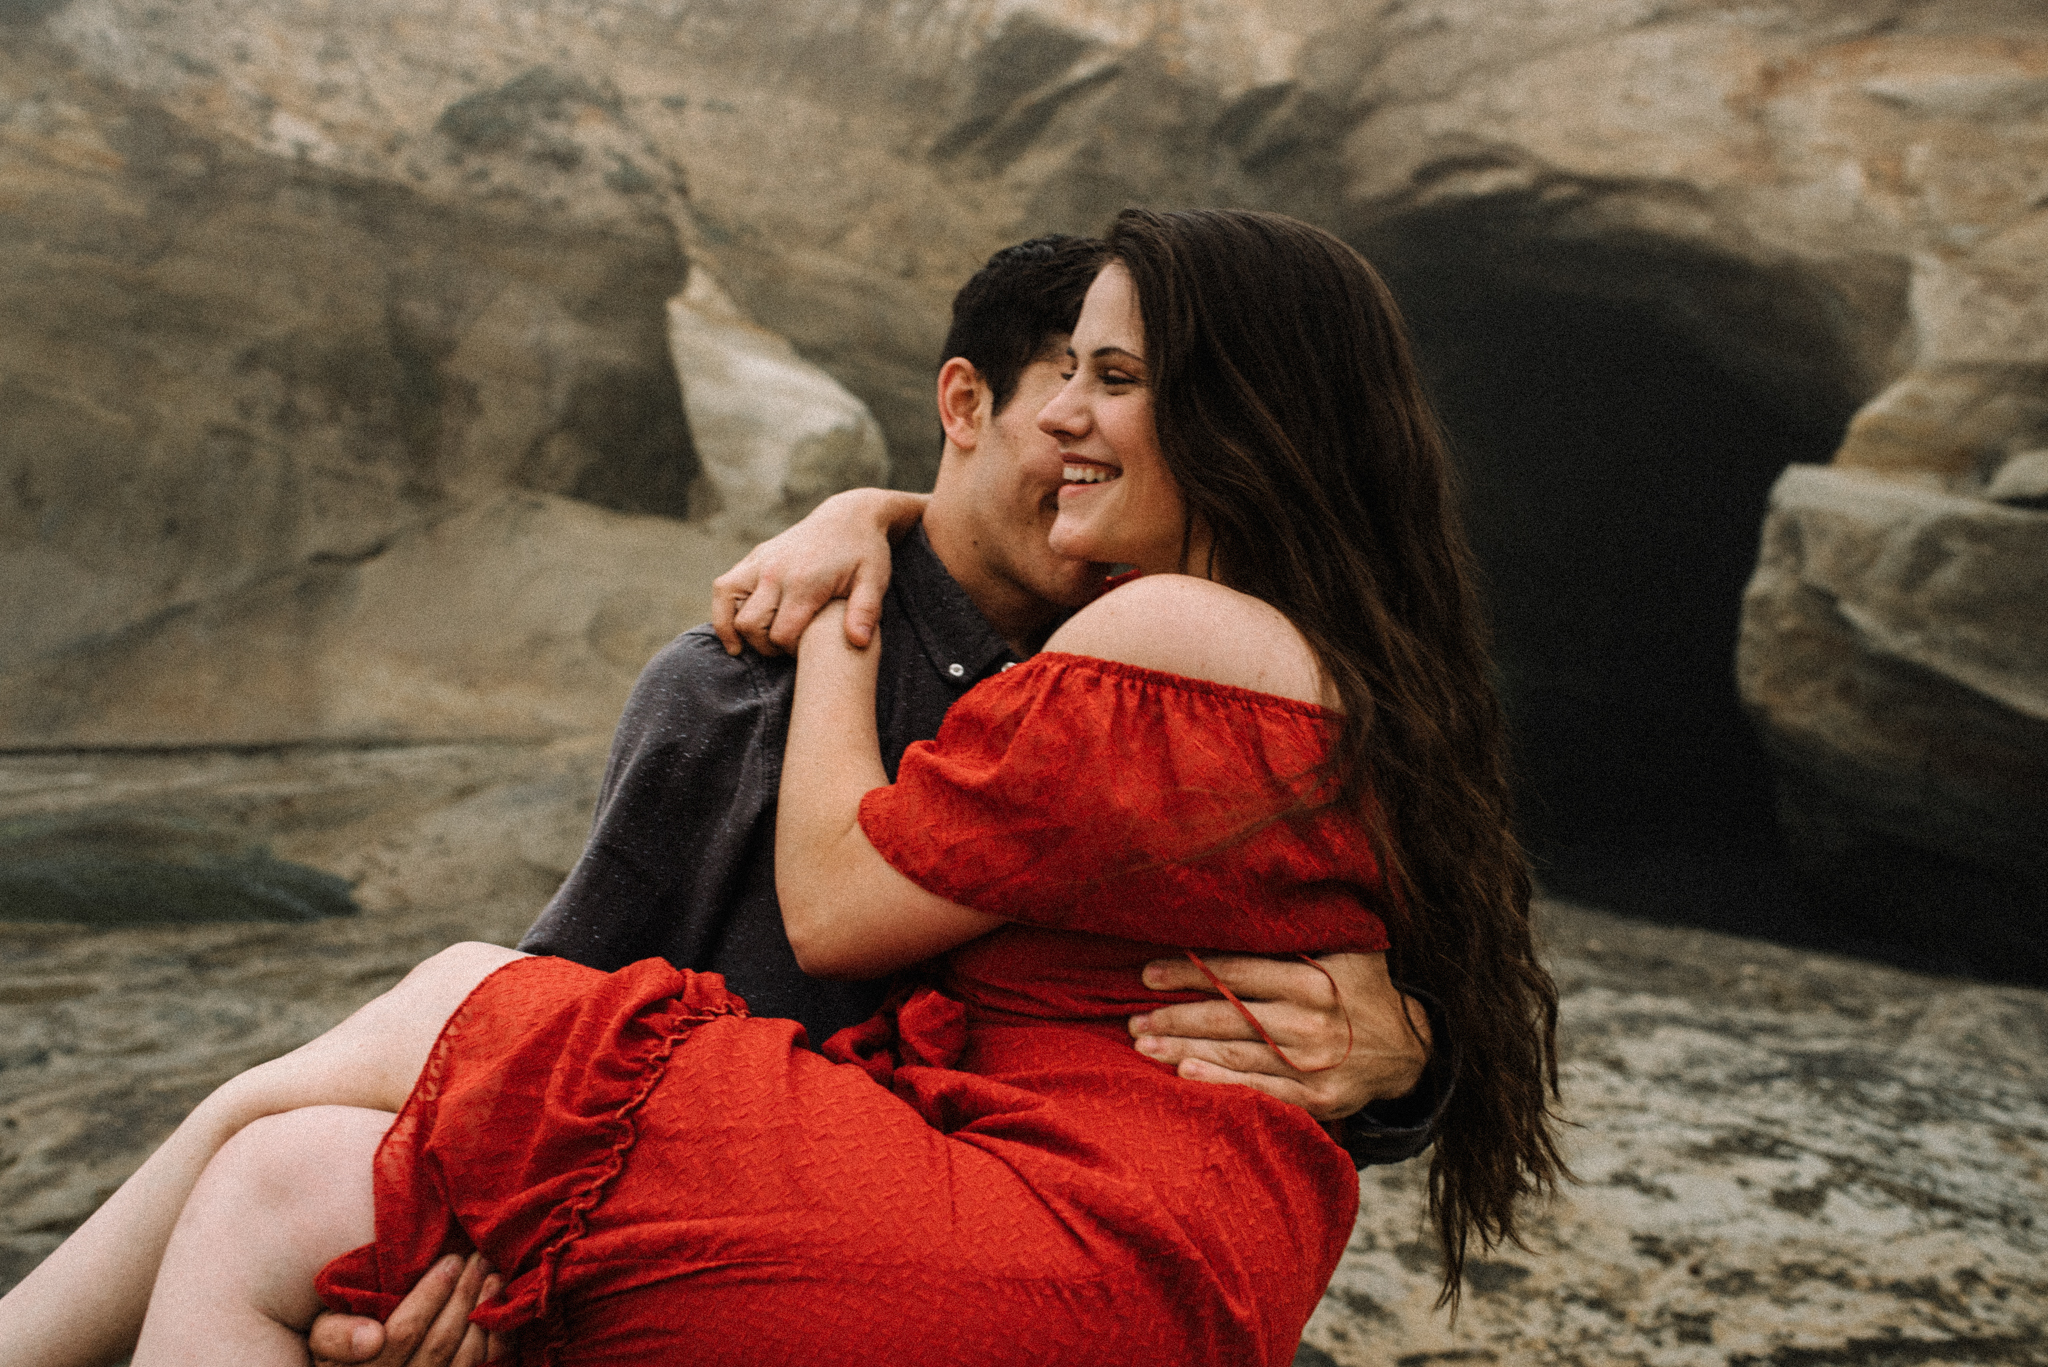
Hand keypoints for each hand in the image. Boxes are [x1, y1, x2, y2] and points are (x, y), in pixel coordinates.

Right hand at [309, 1252, 510, 1366]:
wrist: (371, 1363)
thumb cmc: (342, 1342)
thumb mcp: (324, 1336)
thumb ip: (336, 1336)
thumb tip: (372, 1338)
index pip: (402, 1334)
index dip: (429, 1296)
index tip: (450, 1260)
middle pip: (439, 1343)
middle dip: (462, 1295)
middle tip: (479, 1256)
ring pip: (464, 1359)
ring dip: (481, 1312)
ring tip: (493, 1274)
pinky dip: (499, 1339)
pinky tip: (499, 1308)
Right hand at [711, 489, 928, 656]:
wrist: (849, 516)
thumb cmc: (865, 553)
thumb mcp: (875, 581)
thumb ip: (866, 612)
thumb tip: (858, 642)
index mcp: (804, 582)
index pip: (781, 635)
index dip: (791, 652)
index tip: (806, 652)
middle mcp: (775, 572)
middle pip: (750, 625)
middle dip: (765, 647)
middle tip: (785, 650)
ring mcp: (761, 562)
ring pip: (727, 605)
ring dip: (736, 630)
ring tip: (749, 646)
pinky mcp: (755, 557)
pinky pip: (724, 587)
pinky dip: (723, 610)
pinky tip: (734, 629)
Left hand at [1127, 952, 1428, 1122]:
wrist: (1414, 1050)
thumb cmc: (1363, 988)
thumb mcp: (1347, 948)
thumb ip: (1303, 928)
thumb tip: (1251, 889)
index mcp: (1315, 979)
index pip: (1238, 973)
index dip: (1190, 972)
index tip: (1148, 971)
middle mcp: (1313, 1021)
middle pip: (1229, 1016)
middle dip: (1175, 1015)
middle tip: (1133, 1017)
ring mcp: (1315, 1063)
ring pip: (1237, 1053)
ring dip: (1183, 1048)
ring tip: (1142, 1044)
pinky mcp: (1318, 1098)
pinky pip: (1261, 1089)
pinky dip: (1222, 1082)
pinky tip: (1185, 1074)